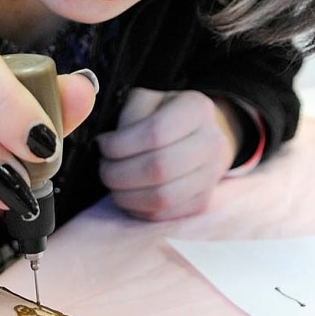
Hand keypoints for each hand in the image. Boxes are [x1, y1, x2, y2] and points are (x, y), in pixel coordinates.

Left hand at [97, 88, 238, 220]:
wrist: (195, 135)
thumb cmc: (161, 114)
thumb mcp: (145, 100)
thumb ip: (129, 115)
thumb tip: (108, 144)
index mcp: (197, 108)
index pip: (155, 132)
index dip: (120, 144)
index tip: (102, 145)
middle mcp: (212, 141)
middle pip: (160, 168)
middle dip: (120, 173)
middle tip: (104, 168)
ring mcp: (211, 175)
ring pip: (163, 197)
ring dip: (126, 195)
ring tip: (113, 184)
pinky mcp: (203, 202)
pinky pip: (165, 215)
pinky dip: (138, 210)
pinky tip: (127, 195)